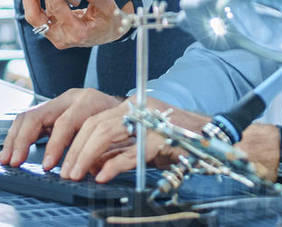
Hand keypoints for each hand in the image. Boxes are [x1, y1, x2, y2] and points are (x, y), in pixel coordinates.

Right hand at [0, 87, 120, 168]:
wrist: (124, 110)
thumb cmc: (120, 126)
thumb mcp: (114, 138)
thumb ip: (101, 155)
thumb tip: (87, 174)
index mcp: (88, 102)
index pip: (65, 122)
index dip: (54, 145)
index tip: (47, 166)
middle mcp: (70, 98)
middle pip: (38, 115)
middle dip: (23, 140)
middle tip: (16, 161)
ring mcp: (58, 103)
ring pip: (28, 116)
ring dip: (14, 139)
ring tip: (7, 159)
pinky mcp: (50, 111)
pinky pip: (27, 121)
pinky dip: (16, 137)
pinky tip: (10, 152)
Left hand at [21, 0, 131, 49]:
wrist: (110, 33)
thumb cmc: (110, 20)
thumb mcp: (109, 7)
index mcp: (77, 31)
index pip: (56, 8)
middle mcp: (63, 36)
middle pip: (35, 17)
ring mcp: (56, 36)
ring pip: (34, 17)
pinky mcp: (53, 32)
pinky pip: (38, 16)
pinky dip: (34, 1)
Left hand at [60, 96, 208, 182]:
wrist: (215, 140)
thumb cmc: (181, 142)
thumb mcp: (144, 142)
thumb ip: (119, 148)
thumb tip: (92, 164)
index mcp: (135, 105)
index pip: (96, 119)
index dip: (77, 141)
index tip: (66, 161)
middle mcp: (140, 108)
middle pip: (96, 125)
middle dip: (76, 149)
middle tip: (66, 171)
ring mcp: (150, 122)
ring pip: (107, 134)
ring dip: (86, 156)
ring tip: (76, 174)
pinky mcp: (161, 140)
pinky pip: (130, 152)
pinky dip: (112, 164)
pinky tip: (101, 175)